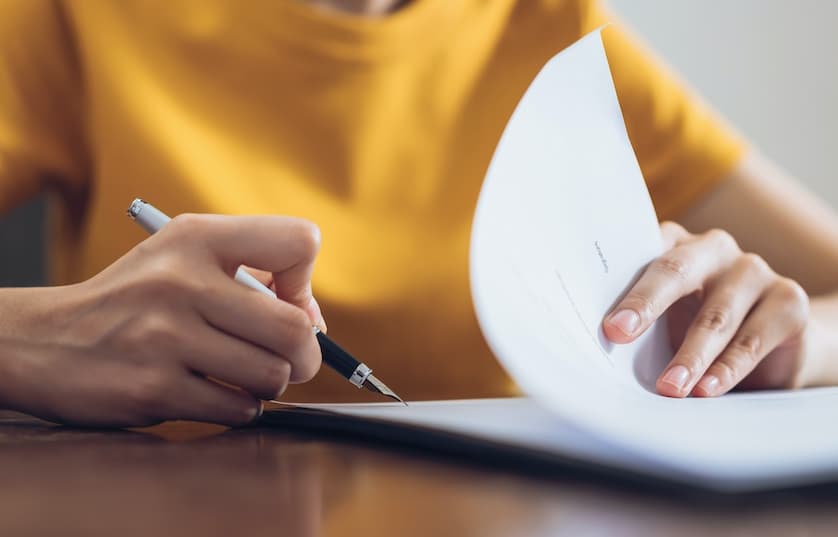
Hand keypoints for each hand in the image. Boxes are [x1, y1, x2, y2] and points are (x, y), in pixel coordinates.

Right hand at [0, 214, 324, 426]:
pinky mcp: (154, 387)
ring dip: (268, 384)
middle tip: (289, 360)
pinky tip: (212, 393)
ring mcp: (166, 337)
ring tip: (240, 375)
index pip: (299, 242)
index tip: (284, 302)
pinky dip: (239, 408)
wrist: (45, 341)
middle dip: (306, 354)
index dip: (305, 282)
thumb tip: (315, 323)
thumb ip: (255, 273)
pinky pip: (238, 409)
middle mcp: (182, 281)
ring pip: (272, 375)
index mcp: (196, 238)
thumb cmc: (136, 300)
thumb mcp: (184, 256)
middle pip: (296, 328)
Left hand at [602, 222, 809, 396]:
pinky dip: (728, 368)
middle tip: (619, 335)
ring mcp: (753, 270)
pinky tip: (708, 389)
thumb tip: (599, 348)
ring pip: (715, 314)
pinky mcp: (788, 300)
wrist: (772, 347)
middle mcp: (713, 248)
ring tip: (669, 387)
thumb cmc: (696, 328)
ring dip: (690, 355)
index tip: (606, 323)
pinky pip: (753, 338)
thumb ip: (638, 323)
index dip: (621, 285)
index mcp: (673, 244)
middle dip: (646, 304)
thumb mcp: (664, 322)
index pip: (640, 254)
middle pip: (676, 271)